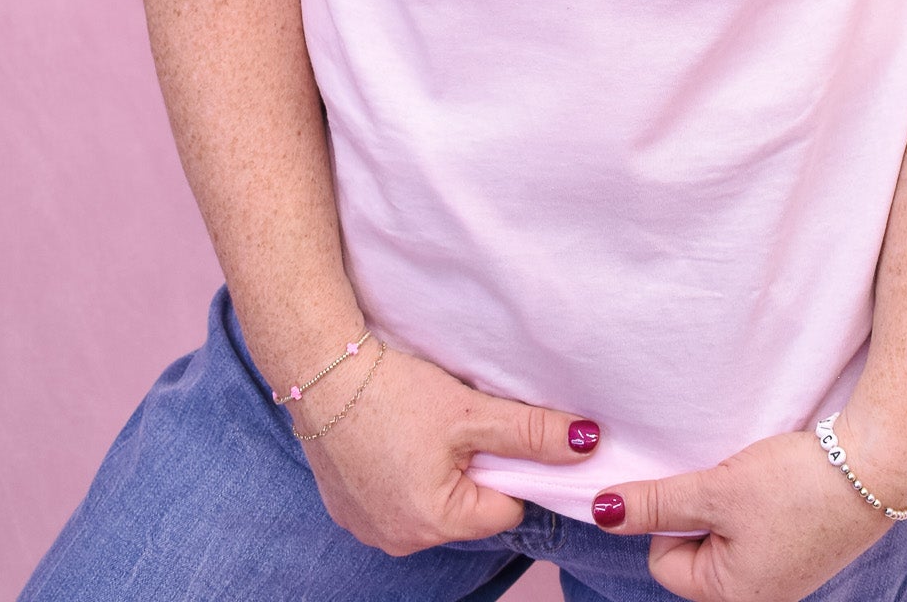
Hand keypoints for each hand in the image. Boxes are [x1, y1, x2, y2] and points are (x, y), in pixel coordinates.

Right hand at [292, 344, 599, 555]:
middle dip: (471, 469)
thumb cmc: (394, 391)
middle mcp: (399, 539)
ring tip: (417, 426)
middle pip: (468, 508)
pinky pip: (394, 499)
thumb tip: (587, 445)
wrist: (319, 368)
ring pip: (431, 503)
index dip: (509, 466)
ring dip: (436, 471)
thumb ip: (532, 433)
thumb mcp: (471, 411)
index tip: (489, 430)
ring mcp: (368, 528)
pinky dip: (401, 472)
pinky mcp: (346, 509)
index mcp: (435, 523)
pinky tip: (391, 435)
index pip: (505, 507)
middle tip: (450, 423)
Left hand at [590, 421, 898, 601]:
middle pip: (693, 549)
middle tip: (729, 480)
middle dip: (700, 508)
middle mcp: (759, 596)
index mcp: (733, 597)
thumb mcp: (716, 490)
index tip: (703, 489)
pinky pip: (755, 528)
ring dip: (727, 501)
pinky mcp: (802, 549)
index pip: (662, 561)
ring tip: (755, 478)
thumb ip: (657, 503)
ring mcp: (783, 574)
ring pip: (724, 534)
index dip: (670, 517)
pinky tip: (775, 481)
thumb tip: (603, 512)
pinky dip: (754, 501)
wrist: (876, 467)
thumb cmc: (796, 484)